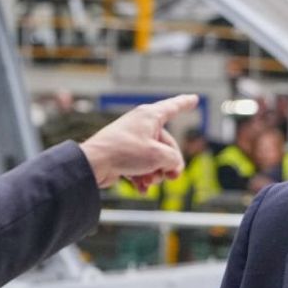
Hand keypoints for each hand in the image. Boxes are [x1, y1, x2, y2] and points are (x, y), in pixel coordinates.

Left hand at [79, 94, 199, 188]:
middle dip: (169, 164)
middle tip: (171, 177)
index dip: (185, 103)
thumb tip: (171, 166)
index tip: (194, 98)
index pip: (173, 107)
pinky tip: (141, 189)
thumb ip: (173, 159)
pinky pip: (140, 167)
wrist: (94, 164)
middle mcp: (141, 126)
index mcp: (150, 116)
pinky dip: (142, 178)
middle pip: (166, 146)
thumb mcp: (158, 155)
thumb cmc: (124, 152)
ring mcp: (131, 141)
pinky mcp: (122, 156)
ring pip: (154, 159)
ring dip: (155, 174)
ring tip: (149, 181)